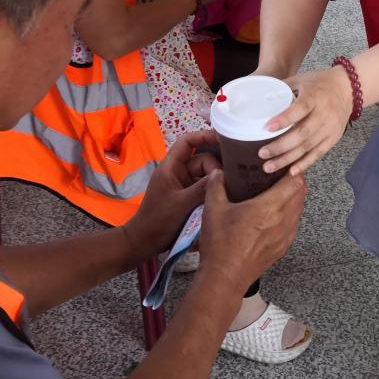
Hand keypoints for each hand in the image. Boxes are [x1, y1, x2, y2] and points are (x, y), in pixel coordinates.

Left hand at [122, 129, 222, 258]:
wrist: (144, 243)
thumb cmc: (158, 221)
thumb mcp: (181, 203)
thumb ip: (202, 188)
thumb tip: (223, 173)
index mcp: (171, 167)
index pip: (187, 141)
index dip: (204, 136)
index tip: (224, 138)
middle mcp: (178, 172)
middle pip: (202, 158)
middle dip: (217, 164)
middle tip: (233, 174)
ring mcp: (184, 184)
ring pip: (206, 173)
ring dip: (217, 178)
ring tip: (234, 183)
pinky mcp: (189, 195)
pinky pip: (205, 185)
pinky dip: (214, 187)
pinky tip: (227, 191)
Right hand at [197, 170, 305, 293]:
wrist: (225, 278)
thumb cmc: (221, 244)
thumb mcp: (213, 210)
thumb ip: (216, 186)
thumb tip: (217, 172)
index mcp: (270, 206)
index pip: (295, 181)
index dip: (294, 169)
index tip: (286, 163)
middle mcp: (283, 219)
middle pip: (301, 193)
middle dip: (295, 181)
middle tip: (282, 174)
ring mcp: (286, 235)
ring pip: (300, 209)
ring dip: (294, 197)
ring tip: (279, 191)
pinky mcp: (283, 247)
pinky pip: (294, 224)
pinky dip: (290, 214)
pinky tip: (276, 214)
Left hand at [258, 66, 353, 175]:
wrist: (349, 88)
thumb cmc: (320, 83)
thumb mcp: (301, 79)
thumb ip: (282, 89)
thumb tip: (258, 99)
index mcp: (315, 96)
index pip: (300, 109)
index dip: (285, 119)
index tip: (268, 128)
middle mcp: (325, 113)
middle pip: (303, 133)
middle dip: (281, 146)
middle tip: (262, 153)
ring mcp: (331, 127)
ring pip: (308, 147)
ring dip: (288, 159)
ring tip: (269, 167)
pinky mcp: (334, 137)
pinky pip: (318, 153)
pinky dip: (305, 163)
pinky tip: (291, 171)